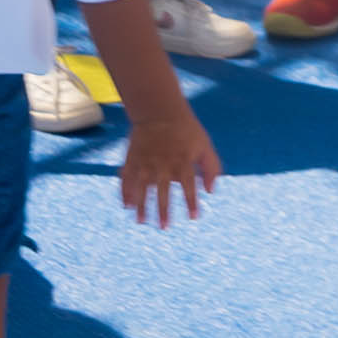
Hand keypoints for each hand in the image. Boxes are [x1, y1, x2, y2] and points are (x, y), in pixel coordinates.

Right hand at [119, 109, 221, 226]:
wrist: (159, 110)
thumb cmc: (186, 130)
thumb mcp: (205, 145)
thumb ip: (211, 168)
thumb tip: (210, 191)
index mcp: (182, 161)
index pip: (189, 186)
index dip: (191, 202)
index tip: (194, 217)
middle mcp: (163, 163)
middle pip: (163, 191)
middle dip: (163, 210)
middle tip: (164, 227)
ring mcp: (146, 161)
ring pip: (142, 187)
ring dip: (141, 206)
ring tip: (141, 222)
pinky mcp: (133, 158)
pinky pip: (127, 177)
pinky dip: (125, 191)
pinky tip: (126, 206)